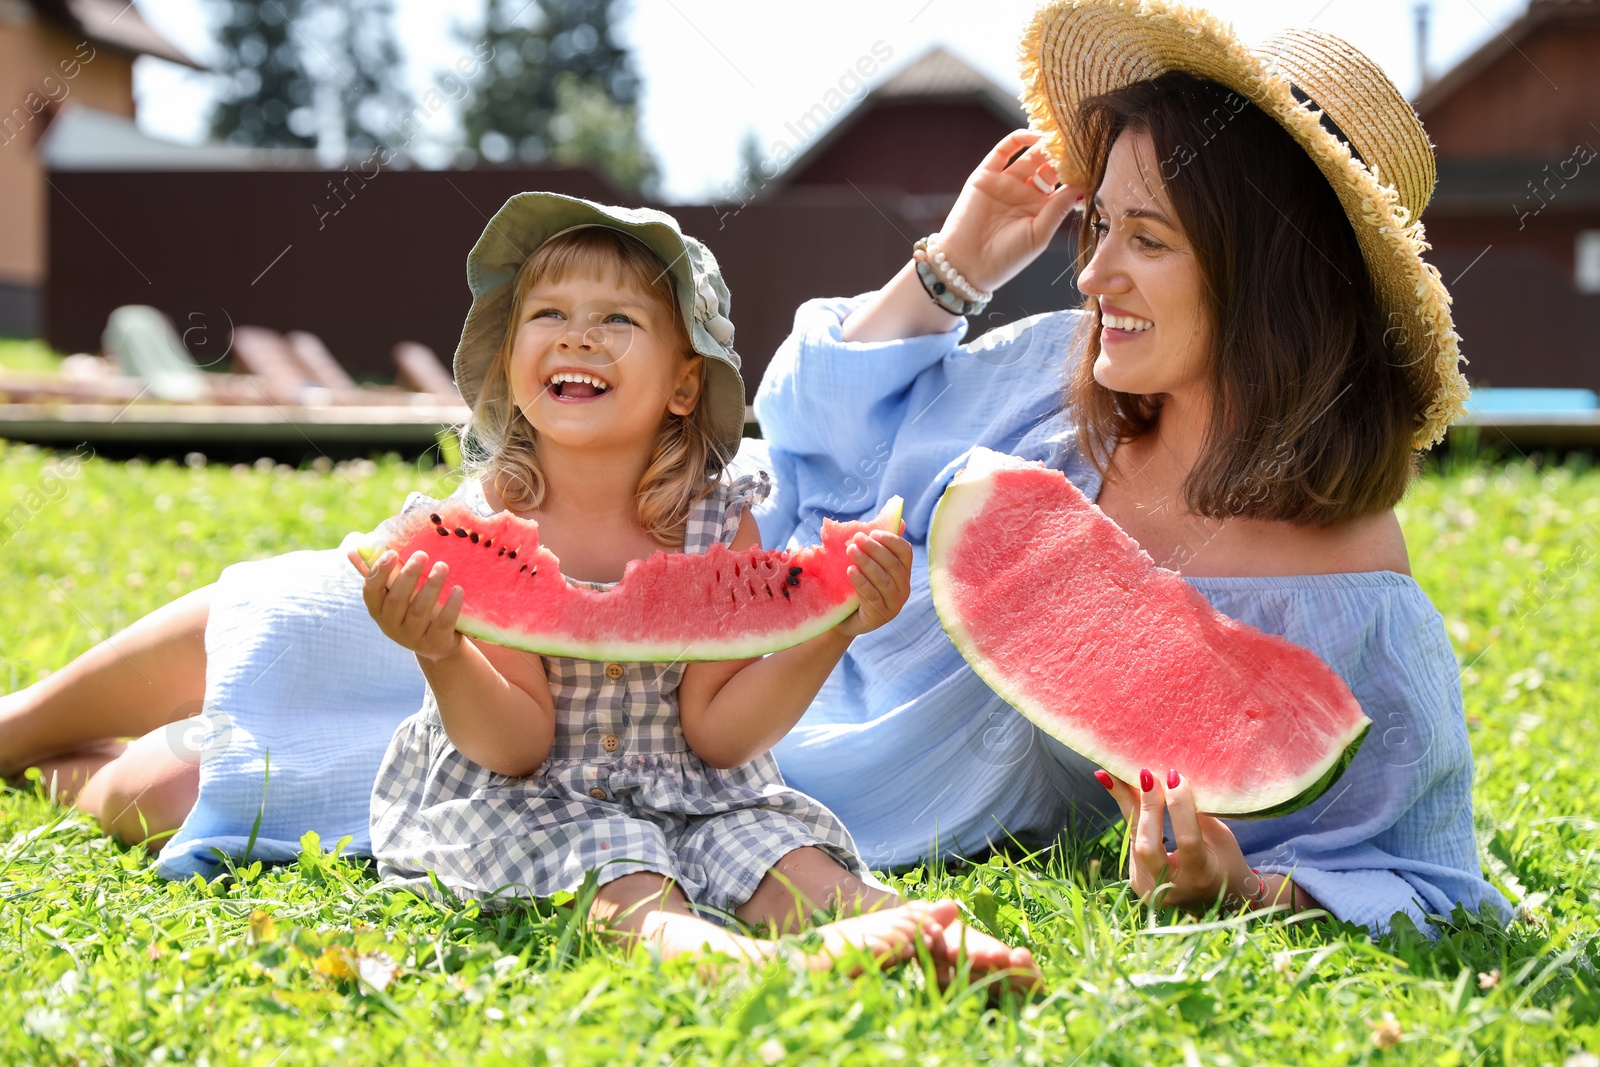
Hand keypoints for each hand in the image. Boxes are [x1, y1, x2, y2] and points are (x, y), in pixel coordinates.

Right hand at [349, 548, 465, 661]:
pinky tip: (458, 589)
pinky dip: (451, 605)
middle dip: (409, 575)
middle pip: (397, 600)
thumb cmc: (411, 610)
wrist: (436, 645)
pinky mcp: (434, 643)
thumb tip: (353, 549)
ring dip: (432, 586)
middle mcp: (391, 625)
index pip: (371, 591)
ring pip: (420, 610)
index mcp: (378, 610)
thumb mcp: (394, 595)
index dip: (379, 572)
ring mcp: (412, 637)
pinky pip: (443, 623)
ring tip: (442, 566)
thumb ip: (379, 574)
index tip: (392, 553)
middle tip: (422, 554)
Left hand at [833, 530, 913, 638]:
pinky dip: (862, 583)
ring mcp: (893, 605)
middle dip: (874, 549)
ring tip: (850, 551)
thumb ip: (879, 545)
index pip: (905, 552)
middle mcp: (903, 589)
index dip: (891, 540)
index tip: (872, 532)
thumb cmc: (856, 585)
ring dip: (867, 563)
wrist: (842, 618)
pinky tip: (850, 571)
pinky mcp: (879, 617)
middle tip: (856, 538)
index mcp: (903, 573)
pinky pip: (872, 597)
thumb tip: (898, 518)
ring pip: (884, 581)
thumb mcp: (867, 564)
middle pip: (893, 565)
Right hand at [935, 130, 1082, 293]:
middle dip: (1062, 155)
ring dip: (1045, 145)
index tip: (1090, 162)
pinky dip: (1019, 139)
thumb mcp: (1038, 235)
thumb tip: (1082, 187)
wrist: (966, 265)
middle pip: (1048, 166)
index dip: (1075, 173)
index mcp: (1040, 209)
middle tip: (1076, 143)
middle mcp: (1024, 194)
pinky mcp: (985, 176)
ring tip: (1059, 136)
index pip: (1063, 184)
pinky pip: (1003, 151)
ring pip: (1030, 156)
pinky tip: (1034, 135)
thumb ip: (1058, 209)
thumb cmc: (1006, 258)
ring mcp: (1005, 183)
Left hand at [1097, 767, 1257, 910]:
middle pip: (1148, 846)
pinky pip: (1133, 838)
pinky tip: (1114, 783)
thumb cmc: (1225, 862)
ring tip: (1111, 773)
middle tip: (1145, 772)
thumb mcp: (1220, 839)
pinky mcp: (1136, 878)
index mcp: (1200, 878)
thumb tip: (1173, 776)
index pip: (1187, 841)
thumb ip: (1198, 815)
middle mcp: (1171, 888)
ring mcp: (1149, 887)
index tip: (1175, 776)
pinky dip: (1130, 810)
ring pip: (1134, 839)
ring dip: (1126, 802)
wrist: (1219, 900)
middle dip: (1147, 807)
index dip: (1180, 808)